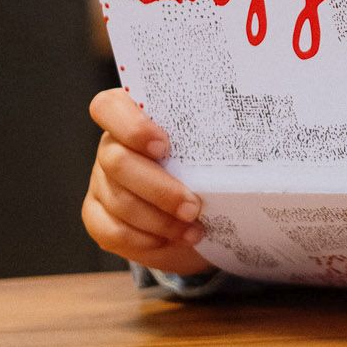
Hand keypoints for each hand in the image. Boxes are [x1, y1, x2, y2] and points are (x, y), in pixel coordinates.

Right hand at [82, 88, 212, 277]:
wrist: (199, 217)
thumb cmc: (206, 172)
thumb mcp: (210, 151)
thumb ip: (211, 137)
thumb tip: (249, 134)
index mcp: (133, 118)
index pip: (109, 107)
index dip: (131, 126)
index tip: (163, 145)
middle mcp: (110, 147)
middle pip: (117, 161)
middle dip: (159, 189)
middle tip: (193, 207)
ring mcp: (100, 182)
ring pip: (119, 201)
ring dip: (160, 220)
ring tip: (193, 228)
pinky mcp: (97, 217)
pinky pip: (113, 231)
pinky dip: (146, 240)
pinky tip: (173, 239)